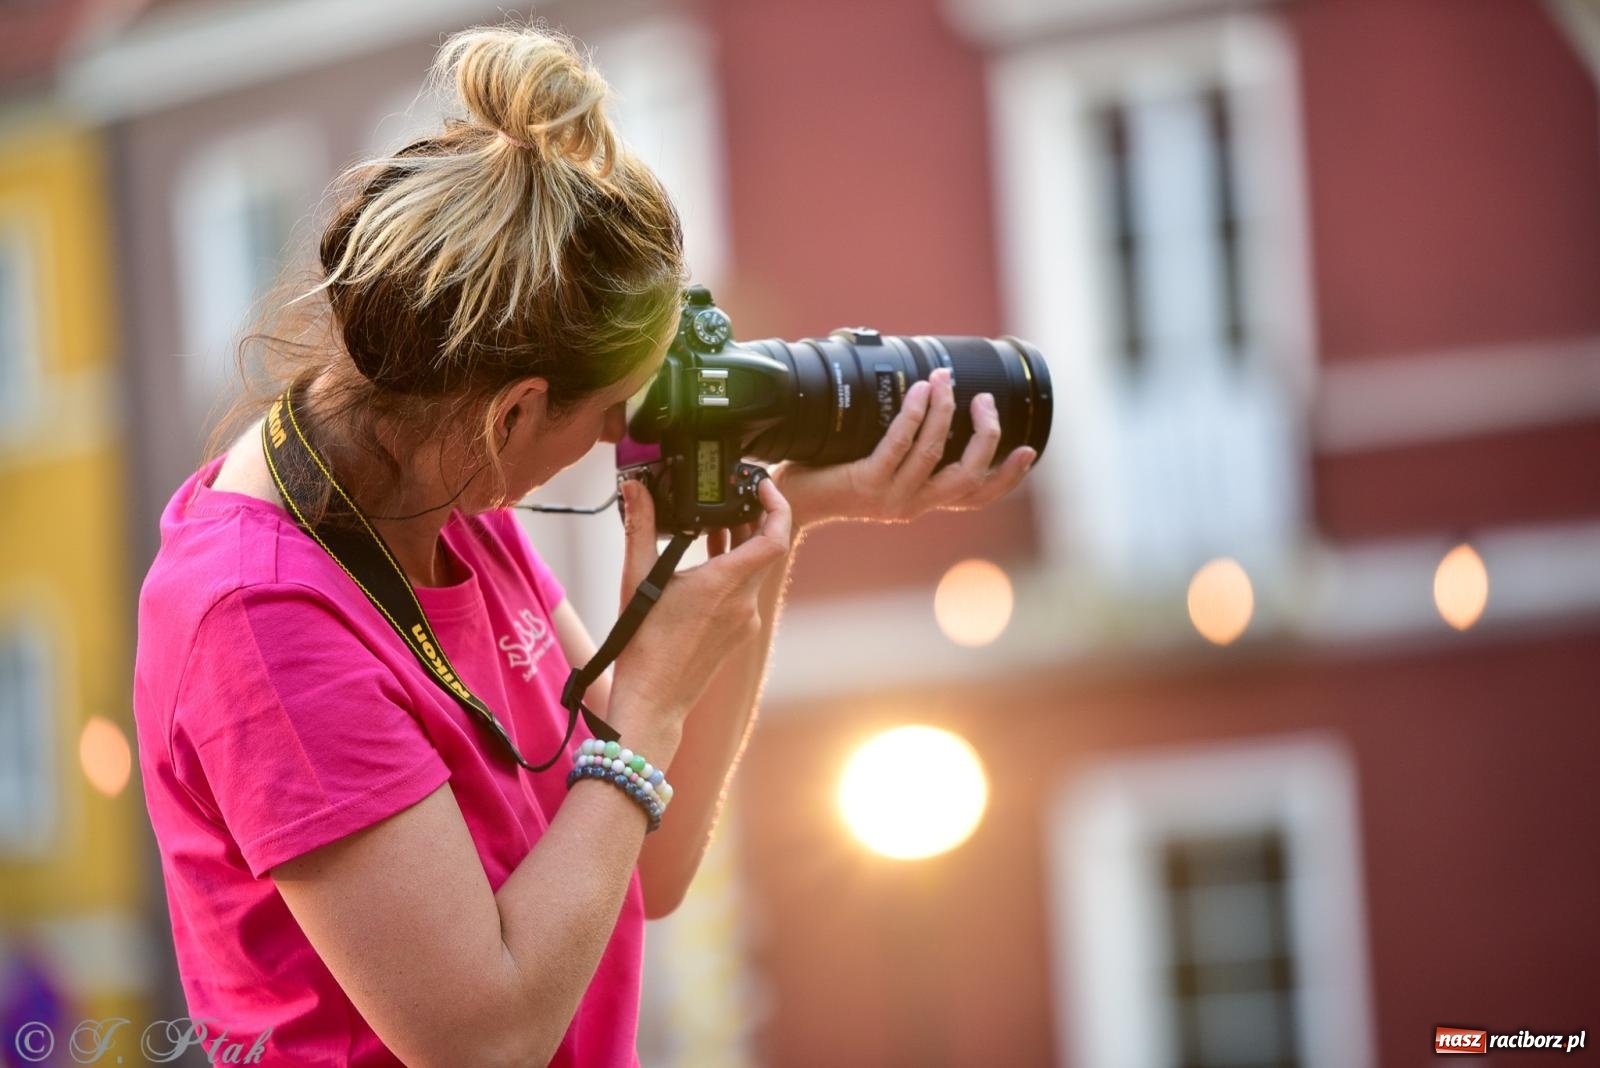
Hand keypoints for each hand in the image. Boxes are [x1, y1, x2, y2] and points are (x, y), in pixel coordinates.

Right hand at [607, 477, 792, 730]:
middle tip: (732, 496)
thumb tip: (635, 488)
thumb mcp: (637, 578)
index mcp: (726, 583)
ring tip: (714, 522)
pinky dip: (731, 571)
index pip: (775, 536)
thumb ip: (640, 527)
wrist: (654, 699)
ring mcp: (744, 621)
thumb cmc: (644, 645)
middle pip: (764, 549)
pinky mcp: (738, 634)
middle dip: (750, 519)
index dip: (777, 505)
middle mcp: (744, 602)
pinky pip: (744, 593)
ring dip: (739, 545)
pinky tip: (705, 564)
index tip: (763, 486)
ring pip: (753, 571)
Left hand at [771, 367, 1036, 528]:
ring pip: (935, 453)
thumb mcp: (879, 468)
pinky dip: (915, 414)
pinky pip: (899, 444)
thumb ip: (906, 450)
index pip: (976, 497)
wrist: (790, 502)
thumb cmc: (830, 477)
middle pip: (968, 477)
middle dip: (984, 436)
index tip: (1027, 451)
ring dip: (945, 412)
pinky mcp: (867, 482)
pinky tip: (921, 391)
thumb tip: (930, 399)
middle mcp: (912, 505)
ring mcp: (891, 497)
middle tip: (983, 401)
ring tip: (945, 380)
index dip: (1007, 477)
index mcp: (921, 503)